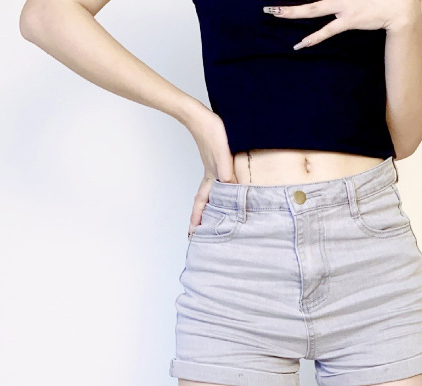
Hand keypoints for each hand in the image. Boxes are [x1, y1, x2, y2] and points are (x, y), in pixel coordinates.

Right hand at [187, 106, 237, 236]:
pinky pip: (217, 181)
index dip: (197, 218)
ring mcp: (212, 168)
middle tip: (198, 232)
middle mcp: (211, 175)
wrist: (199, 115)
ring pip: (210, 192)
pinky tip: (225, 189)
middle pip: (204, 201)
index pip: (202, 202)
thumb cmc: (211, 131)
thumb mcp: (221, 152)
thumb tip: (229, 188)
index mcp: (211, 177)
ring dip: (209, 205)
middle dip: (201, 217)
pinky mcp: (216, 160)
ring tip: (212, 216)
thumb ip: (226, 170)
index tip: (192, 233)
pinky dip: (218, 190)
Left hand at [262, 0, 417, 47]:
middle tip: (269, 7)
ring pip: (312, 9)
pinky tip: (299, 44)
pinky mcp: (350, 19)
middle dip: (288, 4)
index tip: (282, 3)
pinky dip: (313, 37)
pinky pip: (327, 30)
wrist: (400, 6)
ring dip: (292, 12)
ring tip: (275, 14)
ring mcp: (343, 6)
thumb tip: (336, 9)